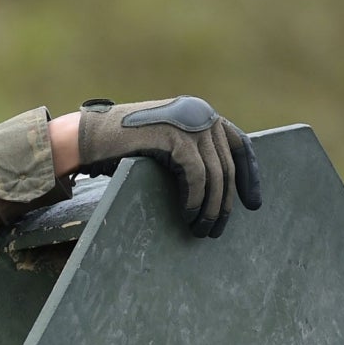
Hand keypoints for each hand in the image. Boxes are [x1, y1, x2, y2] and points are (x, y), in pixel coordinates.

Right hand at [74, 96, 262, 236]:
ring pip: (215, 174)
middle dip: (224, 203)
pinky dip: (194, 199)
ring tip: (201, 229)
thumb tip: (219, 184)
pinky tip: (187, 214)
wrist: (91, 137)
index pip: (240, 147)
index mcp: (204, 115)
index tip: (253, 205)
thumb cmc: (122, 146)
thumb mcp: (166, 143)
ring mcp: (191, 124)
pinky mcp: (176, 137)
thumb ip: (192, 151)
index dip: (249, 177)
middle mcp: (203, 115)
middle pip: (226, 167)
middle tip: (216, 229)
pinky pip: (196, 176)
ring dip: (210, 208)